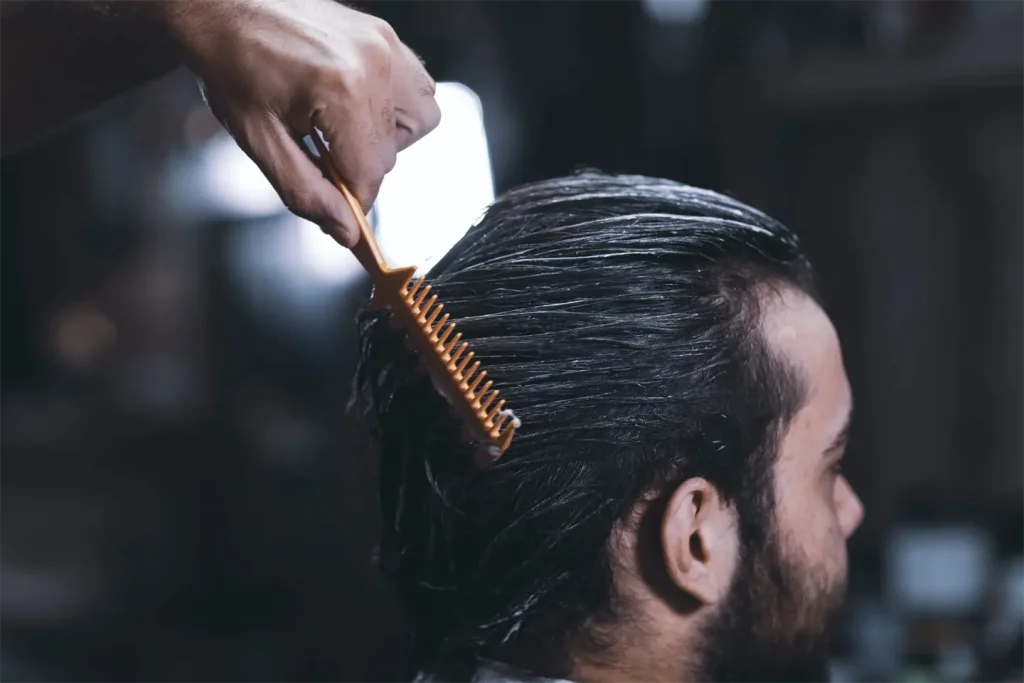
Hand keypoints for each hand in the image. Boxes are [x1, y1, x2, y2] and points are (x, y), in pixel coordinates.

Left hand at [165, 0, 440, 246]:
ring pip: (419, 123)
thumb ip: (305, 192)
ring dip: (386, 140)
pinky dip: (397, 109)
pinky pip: (418, 89)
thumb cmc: (233, 66)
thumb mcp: (259, 140)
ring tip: (343, 131)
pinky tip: (359, 108)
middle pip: (390, 155)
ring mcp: (384, 47)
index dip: (352, 202)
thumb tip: (346, 231)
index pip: (368, 174)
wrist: (225, 8)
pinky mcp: (386, 38)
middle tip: (318, 155)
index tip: (338, 212)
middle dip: (357, 167)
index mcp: (341, 90)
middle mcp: (373, 64)